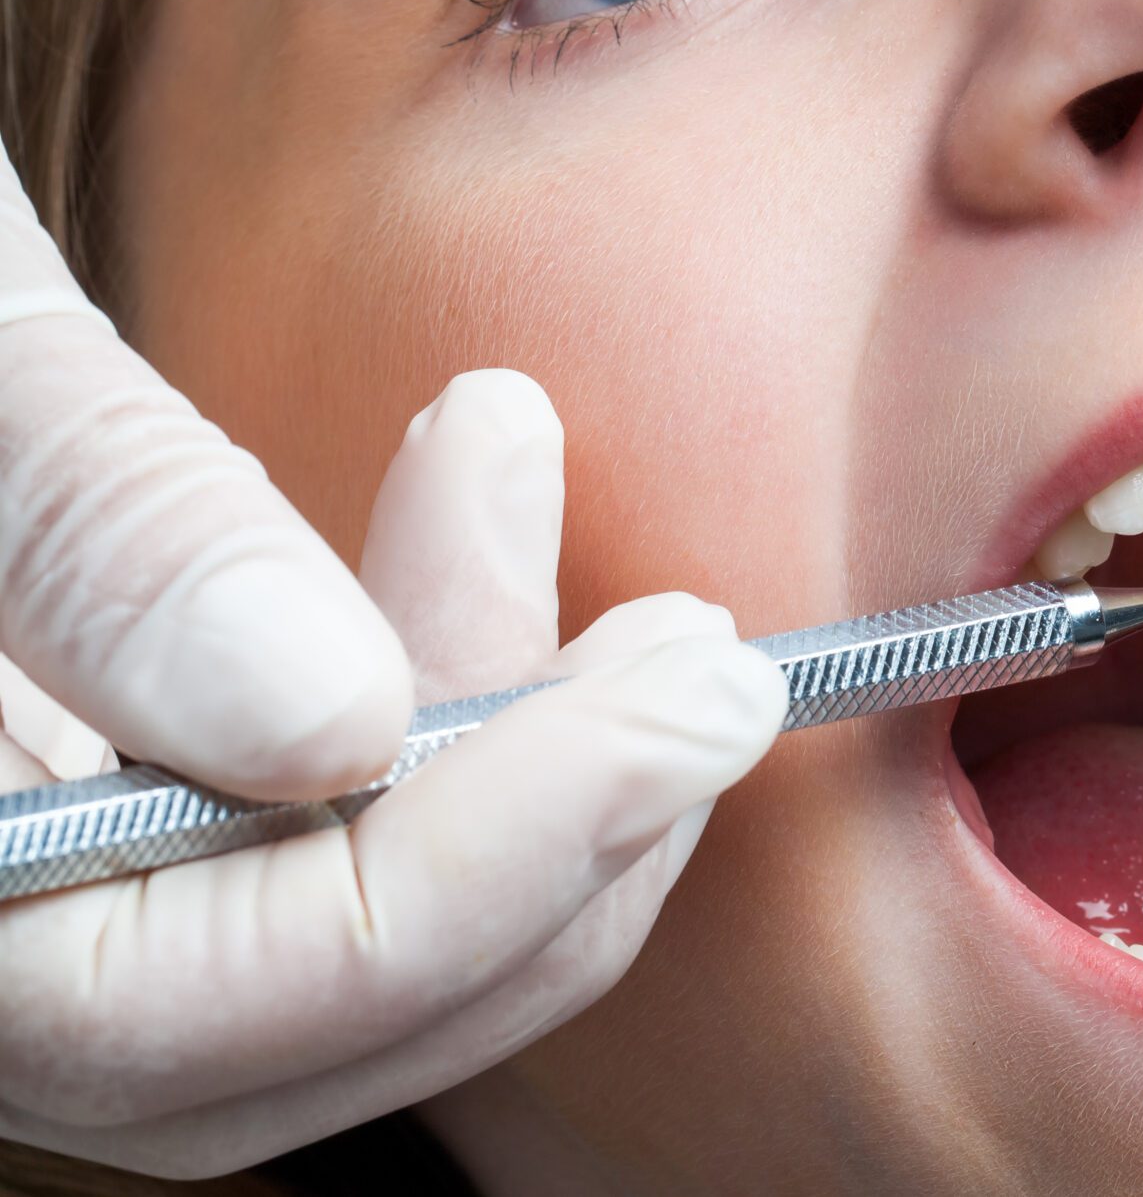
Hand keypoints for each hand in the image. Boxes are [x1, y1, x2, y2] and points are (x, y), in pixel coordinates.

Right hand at [0, 153, 784, 1176]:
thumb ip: (95, 526)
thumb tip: (333, 722)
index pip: (165, 1013)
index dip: (465, 882)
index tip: (684, 702)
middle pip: (262, 1035)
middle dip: (534, 843)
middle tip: (696, 653)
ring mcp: (10, 876)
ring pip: (281, 951)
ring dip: (491, 756)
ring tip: (536, 486)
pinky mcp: (74, 793)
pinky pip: (260, 842)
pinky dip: (401, 714)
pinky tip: (457, 518)